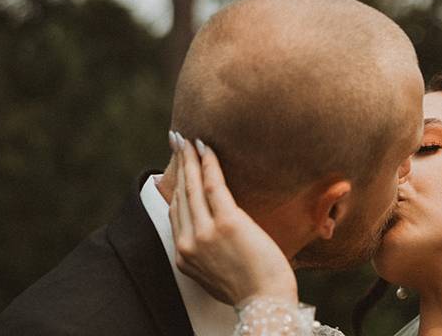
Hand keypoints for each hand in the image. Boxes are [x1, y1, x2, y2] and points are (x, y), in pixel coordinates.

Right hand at [168, 133, 297, 305]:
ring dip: (190, 158)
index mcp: (184, 256)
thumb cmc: (251, 287)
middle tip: (178, 140)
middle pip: (181, 194)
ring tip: (189, 139)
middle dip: (179, 164)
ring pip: (193, 186)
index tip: (178, 167)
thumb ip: (208, 250)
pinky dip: (209, 163)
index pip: (176, 212)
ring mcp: (205, 232)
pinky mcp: (226, 222)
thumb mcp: (217, 271)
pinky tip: (207, 148)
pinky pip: (214, 185)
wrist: (265, 302)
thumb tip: (212, 231)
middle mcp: (188, 243)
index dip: (176, 186)